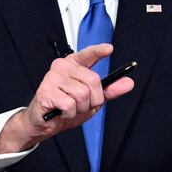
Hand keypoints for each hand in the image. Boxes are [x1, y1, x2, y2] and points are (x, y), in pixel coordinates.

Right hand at [0, 43, 134, 154]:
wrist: (44, 123)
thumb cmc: (65, 107)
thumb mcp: (92, 100)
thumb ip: (109, 91)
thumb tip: (127, 82)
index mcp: (74, 65)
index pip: (88, 54)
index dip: (99, 51)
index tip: (109, 49)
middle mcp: (62, 67)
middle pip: (93, 80)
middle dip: (93, 99)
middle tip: (83, 105)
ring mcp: (53, 78)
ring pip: (82, 94)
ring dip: (80, 108)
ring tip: (70, 108)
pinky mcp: (47, 91)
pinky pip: (70, 105)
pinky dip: (70, 113)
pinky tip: (62, 111)